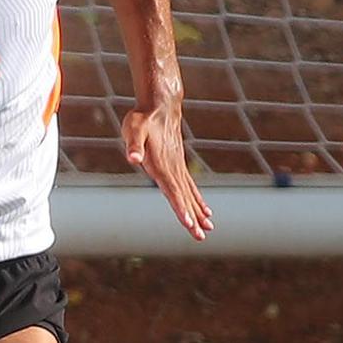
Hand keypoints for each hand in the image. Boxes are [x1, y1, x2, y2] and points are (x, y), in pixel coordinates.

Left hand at [123, 102, 212, 241]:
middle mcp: (173, 170)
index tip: (189, 224)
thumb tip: (133, 157)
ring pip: (190, 194)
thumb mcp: (134, 130)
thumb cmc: (143, 118)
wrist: (161, 105)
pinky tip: (206, 211)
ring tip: (209, 228)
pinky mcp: (179, 166)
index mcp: (162, 166)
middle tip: (201, 236)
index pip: (174, 192)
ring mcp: (178, 168)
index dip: (181, 209)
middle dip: (193, 218)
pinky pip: (190, 187)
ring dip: (199, 212)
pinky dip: (198, 200)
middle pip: (184, 198)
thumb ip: (134, 144)